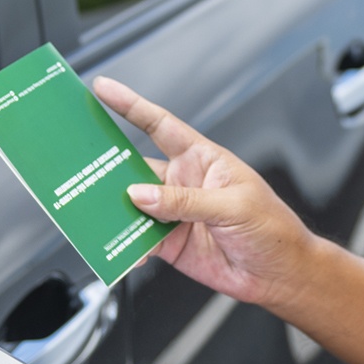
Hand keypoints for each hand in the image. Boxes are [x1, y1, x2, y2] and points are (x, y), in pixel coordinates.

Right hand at [93, 77, 318, 310]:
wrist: (281, 274)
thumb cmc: (273, 229)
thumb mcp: (233, 207)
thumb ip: (185, 202)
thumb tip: (141, 195)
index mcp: (202, 158)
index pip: (160, 125)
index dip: (130, 105)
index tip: (102, 89)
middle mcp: (183, 182)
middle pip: (135, 167)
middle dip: (108, 164)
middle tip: (81, 162)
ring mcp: (174, 214)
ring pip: (131, 205)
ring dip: (114, 209)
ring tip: (96, 212)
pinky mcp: (168, 244)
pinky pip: (137, 239)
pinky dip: (125, 244)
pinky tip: (124, 249)